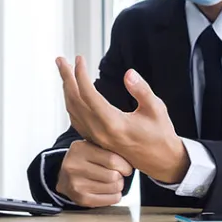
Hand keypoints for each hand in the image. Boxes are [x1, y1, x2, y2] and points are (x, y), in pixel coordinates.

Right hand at [55, 140, 132, 207]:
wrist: (64, 177)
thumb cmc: (84, 160)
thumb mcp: (91, 146)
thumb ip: (107, 147)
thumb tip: (131, 154)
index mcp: (79, 149)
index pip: (112, 159)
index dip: (124, 165)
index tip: (126, 167)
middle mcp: (74, 166)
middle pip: (113, 175)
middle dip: (121, 176)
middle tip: (118, 174)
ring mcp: (76, 184)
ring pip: (113, 188)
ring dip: (118, 185)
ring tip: (113, 181)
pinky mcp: (81, 199)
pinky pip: (111, 199)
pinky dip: (115, 195)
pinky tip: (109, 190)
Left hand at [56, 56, 189, 183]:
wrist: (161, 162)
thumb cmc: (160, 134)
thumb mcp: (157, 109)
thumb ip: (141, 90)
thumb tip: (128, 73)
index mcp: (114, 124)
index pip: (89, 95)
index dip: (81, 75)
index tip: (79, 59)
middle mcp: (100, 132)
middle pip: (75, 101)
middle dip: (66, 78)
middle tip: (60, 60)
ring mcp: (96, 138)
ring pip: (73, 110)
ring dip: (66, 89)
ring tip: (64, 71)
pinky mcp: (96, 140)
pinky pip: (76, 119)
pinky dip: (70, 103)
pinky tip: (71, 92)